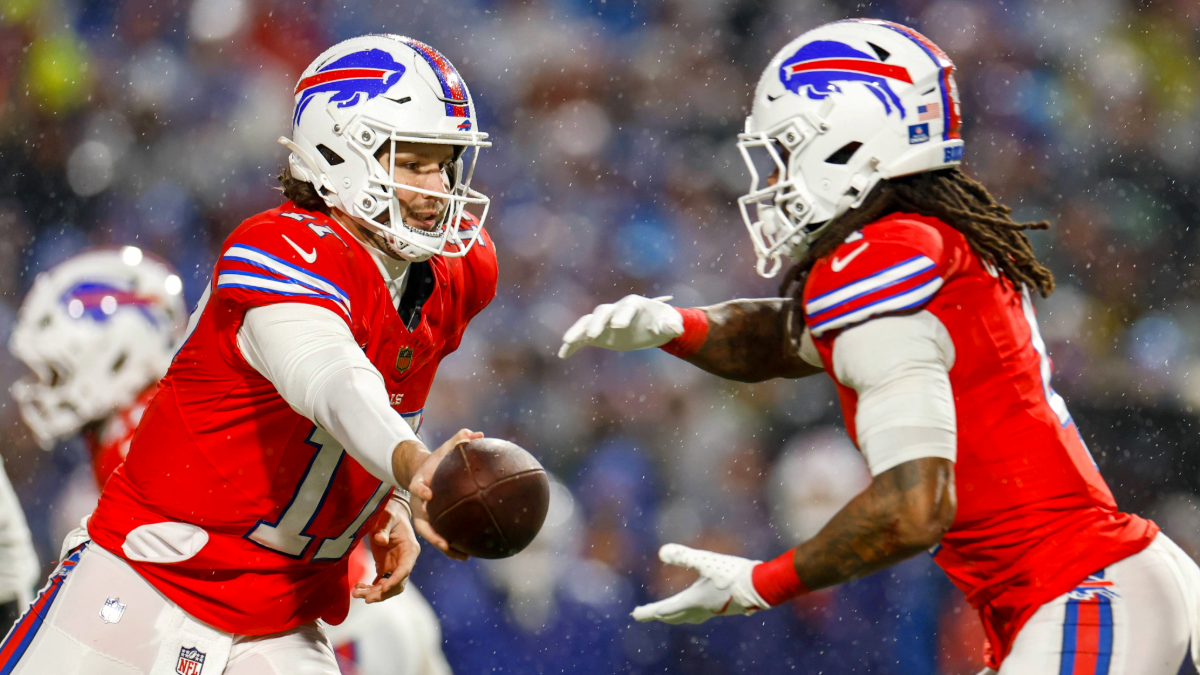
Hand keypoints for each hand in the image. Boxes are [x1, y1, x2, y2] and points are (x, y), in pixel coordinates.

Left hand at [353, 498, 418, 602]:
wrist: (389, 512)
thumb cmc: (390, 512)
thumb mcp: (387, 516)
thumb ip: (384, 527)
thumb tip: (380, 540)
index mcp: (410, 549)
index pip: (405, 570)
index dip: (395, 580)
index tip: (383, 589)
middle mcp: (405, 560)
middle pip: (397, 583)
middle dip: (383, 593)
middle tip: (366, 598)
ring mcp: (396, 565)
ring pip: (388, 586)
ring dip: (374, 593)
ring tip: (357, 594)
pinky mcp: (386, 567)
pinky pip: (380, 582)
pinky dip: (370, 588)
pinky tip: (358, 588)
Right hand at [408, 428, 481, 560]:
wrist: (426, 472)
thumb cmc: (438, 460)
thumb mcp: (445, 448)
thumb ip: (458, 440)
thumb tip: (476, 434)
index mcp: (419, 484)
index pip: (417, 486)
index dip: (421, 490)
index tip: (429, 494)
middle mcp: (419, 504)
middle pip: (421, 522)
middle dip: (432, 533)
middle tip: (443, 542)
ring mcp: (424, 516)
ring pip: (432, 535)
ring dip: (445, 546)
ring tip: (461, 555)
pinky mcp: (434, 523)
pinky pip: (443, 536)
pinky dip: (453, 547)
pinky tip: (469, 554)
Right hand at [558, 295, 682, 358]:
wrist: (654, 328)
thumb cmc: (664, 323)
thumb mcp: (671, 324)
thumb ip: (673, 325)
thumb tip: (676, 329)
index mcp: (634, 304)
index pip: (626, 307)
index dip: (622, 315)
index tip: (619, 327)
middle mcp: (616, 310)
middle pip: (602, 312)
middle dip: (597, 323)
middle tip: (593, 336)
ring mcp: (605, 322)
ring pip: (587, 322)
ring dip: (577, 331)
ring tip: (567, 341)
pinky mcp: (599, 334)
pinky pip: (582, 338)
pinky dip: (573, 344)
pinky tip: (563, 354)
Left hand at [631, 544, 768, 624]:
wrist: (763, 586)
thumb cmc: (734, 572)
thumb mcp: (706, 560)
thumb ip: (684, 556)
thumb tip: (661, 552)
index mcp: (694, 600)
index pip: (665, 608)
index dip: (649, 611)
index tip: (635, 614)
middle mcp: (702, 609)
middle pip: (675, 616)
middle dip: (660, 615)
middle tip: (646, 614)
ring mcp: (714, 610)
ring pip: (689, 617)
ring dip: (675, 616)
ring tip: (668, 615)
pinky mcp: (725, 608)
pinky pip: (701, 614)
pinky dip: (691, 612)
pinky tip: (698, 606)